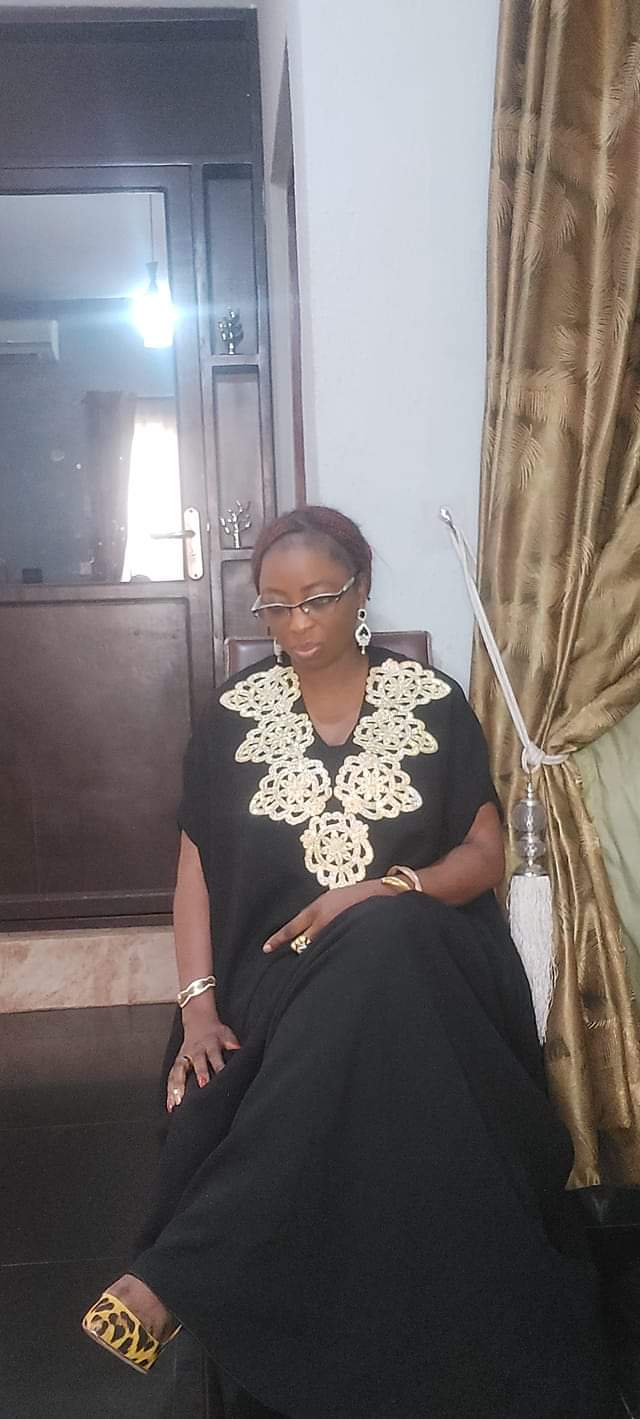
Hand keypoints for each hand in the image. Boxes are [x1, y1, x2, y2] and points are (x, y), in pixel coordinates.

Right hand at [166, 996, 240, 1111]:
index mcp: (210, 1044)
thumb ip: (232, 1043)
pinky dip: (170, 1092)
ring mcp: (184, 1057)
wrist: (198, 1021)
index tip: (221, 1076)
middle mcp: (195, 1051)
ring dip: (178, 1087)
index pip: (215, 1056)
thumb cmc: (215, 1033)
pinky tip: (171, 1106)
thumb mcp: (226, 1033)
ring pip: (179, 1072)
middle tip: (201, 1087)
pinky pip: (171, 1078)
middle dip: (198, 1074)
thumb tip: (240, 1050)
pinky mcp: (177, 1064)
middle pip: (196, 1063)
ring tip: (178, 1103)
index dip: (218, 1066)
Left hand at [262, 880, 388, 954]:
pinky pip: (334, 950)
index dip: (278, 939)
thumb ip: (318, 914)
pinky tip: (343, 948)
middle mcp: (324, 921)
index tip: (266, 949)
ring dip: (321, 950)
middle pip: (303, 944)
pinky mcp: (348, 938)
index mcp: (317, 908)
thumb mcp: (332, 899)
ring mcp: (336, 930)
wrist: (383, 894)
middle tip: (309, 948)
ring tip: (333, 944)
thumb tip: (308, 931)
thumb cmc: (357, 896)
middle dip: (303, 948)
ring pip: (319, 949)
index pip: (292, 927)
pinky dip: (334, 951)